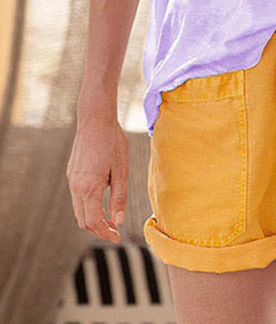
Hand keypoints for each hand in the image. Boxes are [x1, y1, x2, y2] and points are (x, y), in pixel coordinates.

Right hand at [66, 116, 128, 242]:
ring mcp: (72, 180)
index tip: (117, 237)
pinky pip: (78, 197)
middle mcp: (76, 186)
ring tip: (110, 218)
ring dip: (93, 218)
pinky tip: (102, 201)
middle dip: (98, 229)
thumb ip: (119, 197)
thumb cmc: (112, 142)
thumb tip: (117, 221)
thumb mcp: (121, 170)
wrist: (95, 119)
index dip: (105, 233)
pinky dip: (88, 206)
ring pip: (79, 210)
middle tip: (115, 231)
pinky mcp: (72, 173)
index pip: (93, 222)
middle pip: (83, 220)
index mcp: (89, 187)